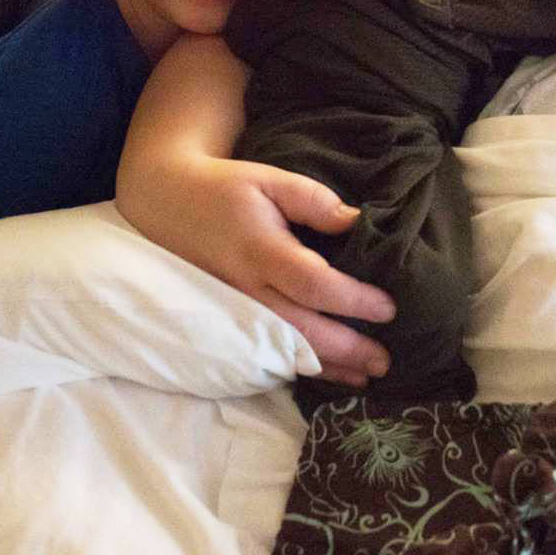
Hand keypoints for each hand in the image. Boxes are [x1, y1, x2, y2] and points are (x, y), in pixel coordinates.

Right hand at [125, 152, 395, 385]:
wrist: (167, 204)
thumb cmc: (227, 189)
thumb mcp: (271, 179)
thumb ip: (314, 200)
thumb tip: (357, 223)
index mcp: (261, 250)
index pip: (313, 284)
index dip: (352, 300)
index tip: (388, 308)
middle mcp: (247, 289)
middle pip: (302, 331)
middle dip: (347, 350)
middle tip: (385, 361)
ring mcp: (235, 311)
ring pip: (285, 352)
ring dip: (328, 368)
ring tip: (366, 375)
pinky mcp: (231, 321)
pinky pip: (268, 353)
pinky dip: (302, 367)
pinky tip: (331, 372)